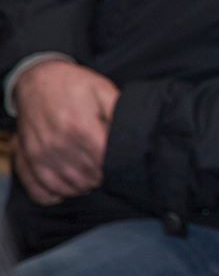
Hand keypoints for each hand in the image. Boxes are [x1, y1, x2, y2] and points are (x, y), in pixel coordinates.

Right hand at [14, 61, 118, 203]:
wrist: (37, 80)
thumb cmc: (74, 85)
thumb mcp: (102, 89)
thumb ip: (118, 111)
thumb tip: (133, 131)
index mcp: (79, 126)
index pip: (103, 160)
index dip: (116, 164)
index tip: (122, 160)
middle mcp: (57, 145)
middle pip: (88, 176)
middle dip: (103, 175)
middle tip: (111, 169)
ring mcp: (40, 155)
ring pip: (69, 187)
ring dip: (85, 186)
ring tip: (95, 177)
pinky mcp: (27, 161)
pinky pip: (41, 192)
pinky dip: (58, 195)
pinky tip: (70, 187)